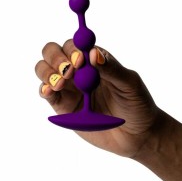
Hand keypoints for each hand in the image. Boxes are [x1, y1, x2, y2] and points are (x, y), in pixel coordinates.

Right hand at [35, 40, 161, 157]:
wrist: (136, 135)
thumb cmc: (137, 105)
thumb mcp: (129, 84)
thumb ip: (111, 69)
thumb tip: (93, 54)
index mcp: (95, 60)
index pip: (76, 44)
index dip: (74, 48)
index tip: (80, 60)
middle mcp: (79, 71)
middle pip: (54, 52)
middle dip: (57, 58)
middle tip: (68, 71)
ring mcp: (70, 88)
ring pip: (45, 70)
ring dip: (48, 72)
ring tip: (61, 83)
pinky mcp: (63, 107)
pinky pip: (47, 93)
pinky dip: (44, 89)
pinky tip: (50, 91)